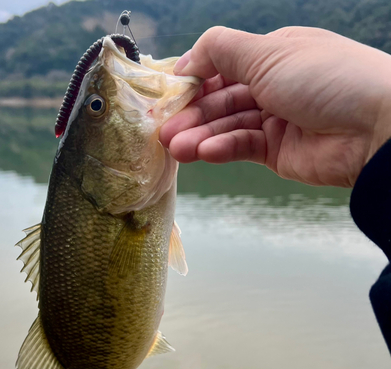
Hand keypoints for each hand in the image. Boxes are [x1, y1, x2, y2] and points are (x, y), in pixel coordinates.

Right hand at [160, 27, 390, 186]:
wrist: (374, 127)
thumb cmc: (323, 77)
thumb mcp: (268, 53)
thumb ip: (221, 51)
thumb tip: (185, 59)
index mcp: (273, 55)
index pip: (222, 66)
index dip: (194, 79)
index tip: (169, 94)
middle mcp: (272, 86)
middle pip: (221, 99)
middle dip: (192, 114)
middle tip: (164, 130)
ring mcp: (274, 121)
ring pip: (227, 126)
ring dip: (200, 136)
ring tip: (176, 147)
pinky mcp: (277, 152)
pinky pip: (243, 147)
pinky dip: (223, 149)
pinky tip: (205, 153)